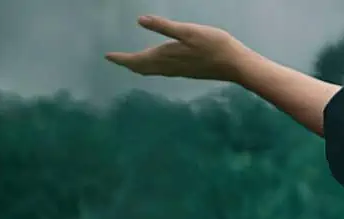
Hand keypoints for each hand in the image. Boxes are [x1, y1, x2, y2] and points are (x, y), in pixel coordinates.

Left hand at [105, 16, 255, 81]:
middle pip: (143, 68)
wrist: (236, 65)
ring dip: (140, 66)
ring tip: (132, 61)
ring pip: (153, 71)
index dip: (121, 58)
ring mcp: (179, 71)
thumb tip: (139, 20)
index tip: (107, 56)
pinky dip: (153, 67)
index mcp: (165, 56)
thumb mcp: (188, 31)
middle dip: (129, 64)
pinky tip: (158, 63)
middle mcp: (169, 67)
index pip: (137, 60)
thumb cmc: (214, 46)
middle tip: (117, 59)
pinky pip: (162, 71)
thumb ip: (164, 26)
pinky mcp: (187, 71)